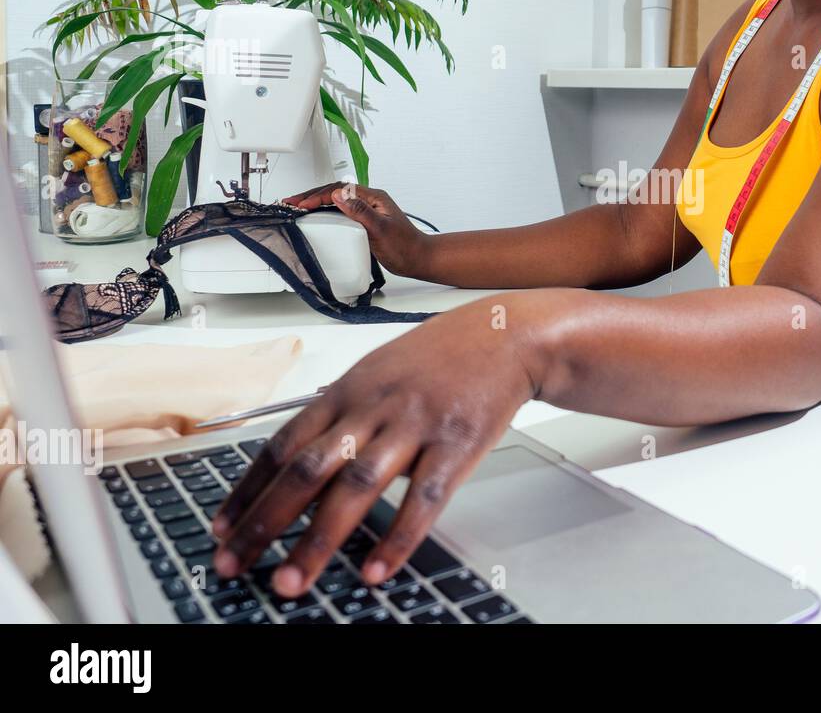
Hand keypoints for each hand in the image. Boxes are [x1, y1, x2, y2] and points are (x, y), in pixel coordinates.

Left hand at [209, 298, 537, 597]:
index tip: (223, 530)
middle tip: (233, 564)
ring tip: (290, 581)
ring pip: (355, 488)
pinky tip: (376, 571)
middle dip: (264, 523)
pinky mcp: (457, 443)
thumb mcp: (376, 372)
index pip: (282, 445)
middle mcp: (372, 408)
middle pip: (306, 470)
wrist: (503, 334)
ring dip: (316, 540)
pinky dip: (397, 539)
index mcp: (346, 392)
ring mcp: (414, 425)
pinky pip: (422, 498)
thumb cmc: (438, 358)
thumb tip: (299, 465)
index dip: (247, 490)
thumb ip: (341, 415)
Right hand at [284, 182, 429, 277]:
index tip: (302, 204)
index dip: (318, 196)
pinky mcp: (364, 223)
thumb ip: (361, 211)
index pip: (340, 190)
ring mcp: (366, 212)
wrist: (419, 259)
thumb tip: (340, 195)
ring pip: (336, 202)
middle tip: (291, 201)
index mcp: (373, 197)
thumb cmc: (406, 246)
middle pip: (335, 192)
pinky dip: (325, 213)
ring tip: (297, 207)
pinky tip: (316, 218)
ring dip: (316, 203)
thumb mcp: (381, 228)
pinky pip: (340, 213)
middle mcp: (369, 202)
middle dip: (311, 196)